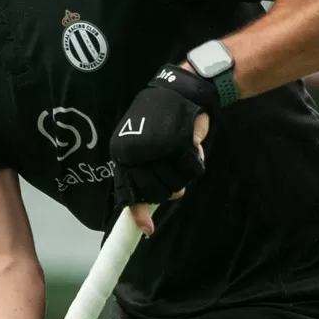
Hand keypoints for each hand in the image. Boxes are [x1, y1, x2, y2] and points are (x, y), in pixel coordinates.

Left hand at [112, 64, 214, 233]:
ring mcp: (158, 150)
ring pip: (174, 184)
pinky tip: (192, 149)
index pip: (128, 190)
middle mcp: (136, 153)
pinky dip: (196, 164)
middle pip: (155, 192)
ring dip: (182, 176)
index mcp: (122, 154)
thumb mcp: (142, 145)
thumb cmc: (161, 120)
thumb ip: (142, 174)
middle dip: (167, 190)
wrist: (182, 89)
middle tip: (174, 175)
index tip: (147, 229)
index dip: (137, 212)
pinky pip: (192, 170)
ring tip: (181, 156)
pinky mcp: (180, 144)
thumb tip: (143, 213)